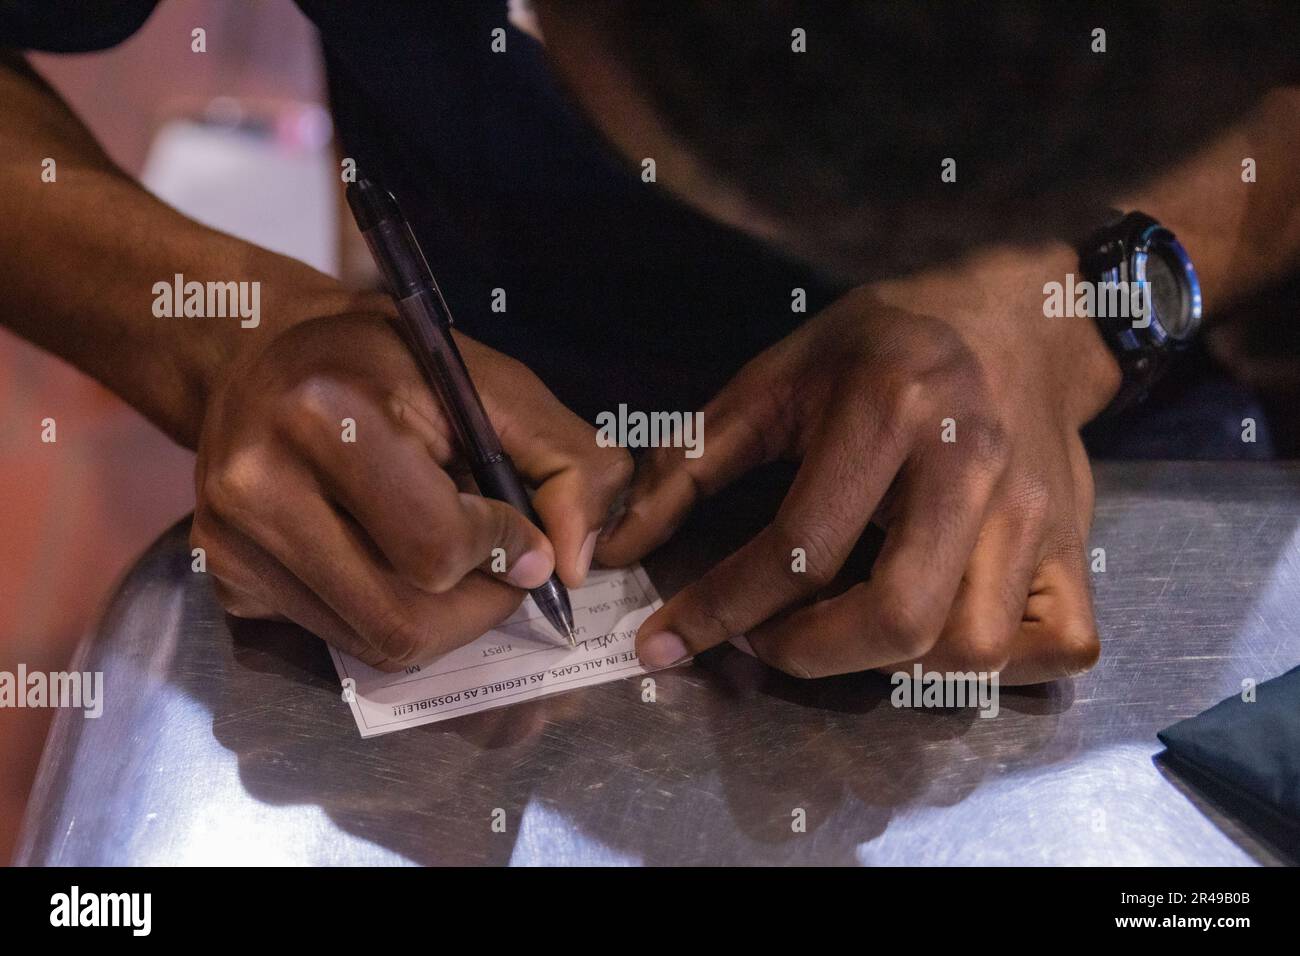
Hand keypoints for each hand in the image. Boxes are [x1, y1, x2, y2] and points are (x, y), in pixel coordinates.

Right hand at [192, 305, 630, 669]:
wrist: (264, 351)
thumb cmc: (390, 364)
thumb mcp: (492, 382)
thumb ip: (569, 460)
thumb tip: (575, 563)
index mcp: (323, 414)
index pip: (435, 548)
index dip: (501, 550)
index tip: (521, 533)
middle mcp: (255, 484)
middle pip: (403, 620)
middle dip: (479, 608)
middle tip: (505, 571)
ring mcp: (229, 542)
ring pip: (372, 643)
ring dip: (440, 619)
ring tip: (455, 562)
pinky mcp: (224, 579)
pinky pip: (336, 638)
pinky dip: (387, 613)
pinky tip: (388, 556)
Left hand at [599, 244, 1120, 683]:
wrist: (1021, 317)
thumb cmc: (885, 345)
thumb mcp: (778, 377)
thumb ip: (691, 461)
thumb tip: (621, 549)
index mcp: (890, 408)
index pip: (799, 546)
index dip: (719, 610)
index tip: (666, 642)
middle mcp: (973, 464)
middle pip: (900, 619)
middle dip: (809, 656)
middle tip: (766, 640)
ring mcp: (1039, 512)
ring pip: (975, 648)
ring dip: (894, 668)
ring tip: (848, 631)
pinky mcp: (1080, 543)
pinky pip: (1061, 648)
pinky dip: (998, 670)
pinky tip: (943, 635)